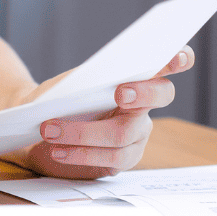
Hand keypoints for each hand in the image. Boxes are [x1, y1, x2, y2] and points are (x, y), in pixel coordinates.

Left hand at [15, 46, 194, 178]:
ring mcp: (138, 133)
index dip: (178, 59)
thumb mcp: (65, 85)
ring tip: (51, 131)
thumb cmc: (57, 102)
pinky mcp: (125, 159)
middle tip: (121, 93)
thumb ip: (82, 82)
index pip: (165, 64)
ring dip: (83, 132)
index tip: (175, 57)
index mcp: (132, 78)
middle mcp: (143, 104)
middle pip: (161, 95)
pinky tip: (59, 151)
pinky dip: (81, 153)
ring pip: (123, 133)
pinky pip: (112, 158)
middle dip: (143, 92)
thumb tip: (89, 83)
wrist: (38, 130)